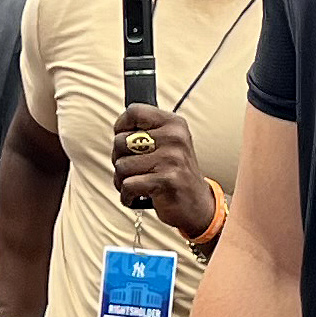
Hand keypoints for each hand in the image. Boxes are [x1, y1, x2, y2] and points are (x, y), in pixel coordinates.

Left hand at [109, 99, 211, 233]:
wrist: (197, 204)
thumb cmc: (175, 174)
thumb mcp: (168, 144)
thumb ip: (146, 132)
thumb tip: (118, 129)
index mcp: (174, 124)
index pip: (134, 112)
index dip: (120, 127)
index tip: (124, 140)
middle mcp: (174, 138)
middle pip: (120, 141)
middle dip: (119, 159)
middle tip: (134, 169)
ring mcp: (172, 159)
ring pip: (121, 165)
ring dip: (122, 181)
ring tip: (137, 184)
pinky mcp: (167, 180)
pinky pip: (128, 185)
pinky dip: (127, 196)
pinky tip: (137, 197)